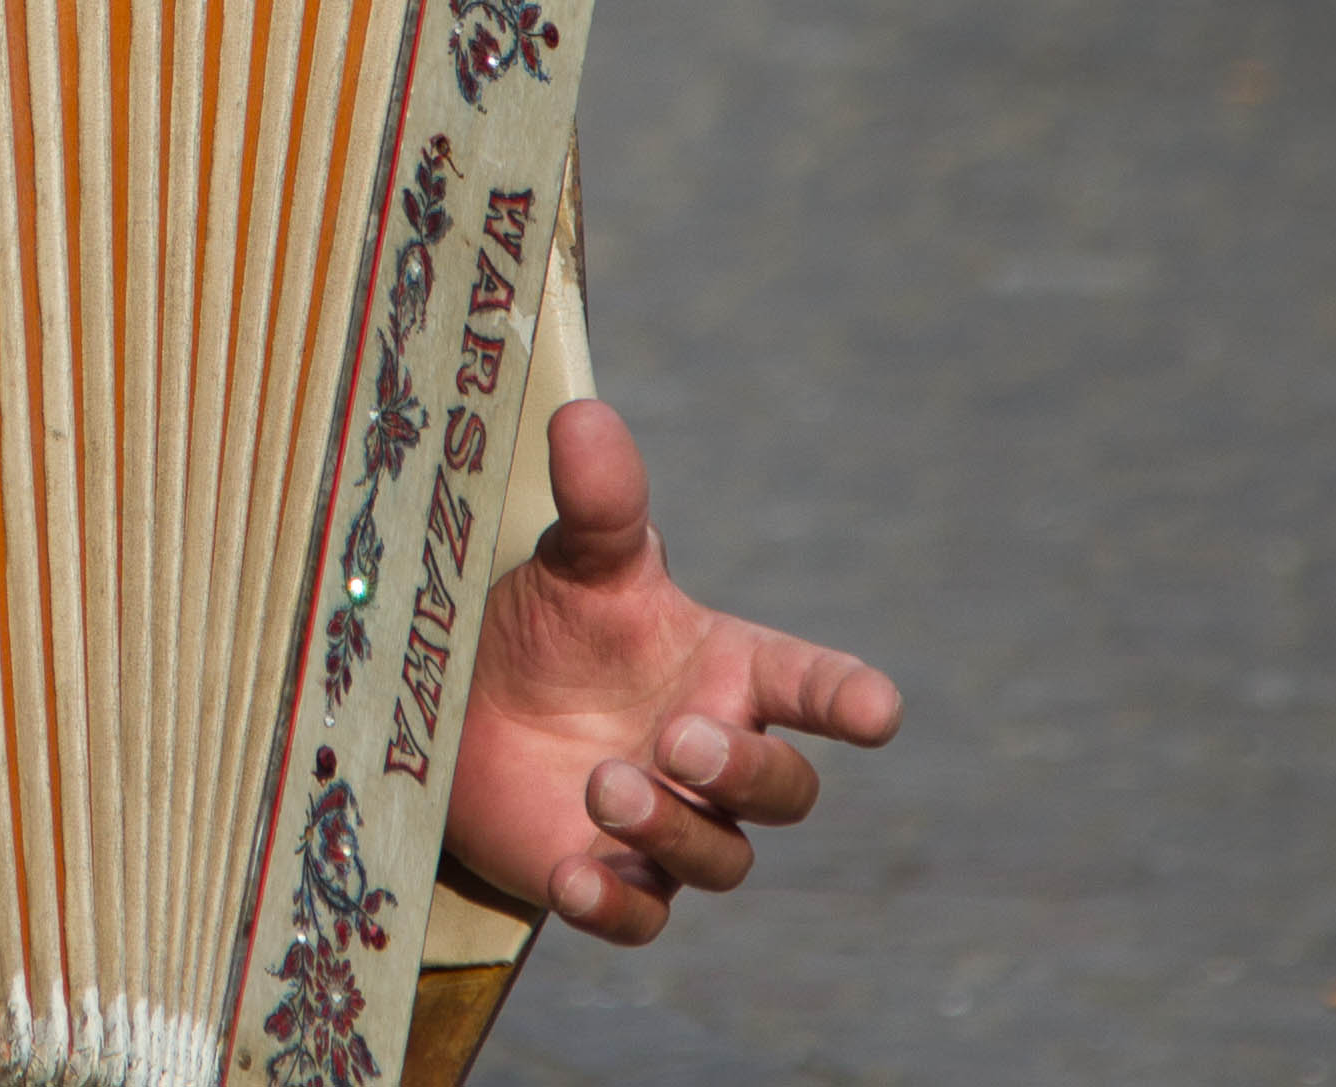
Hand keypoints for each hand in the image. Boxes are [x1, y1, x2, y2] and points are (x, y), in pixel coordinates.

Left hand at [445, 399, 902, 945]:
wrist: (458, 701)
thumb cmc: (544, 624)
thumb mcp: (570, 563)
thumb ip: (597, 504)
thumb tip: (584, 417)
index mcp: (727, 670)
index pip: (812, 685)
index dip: (848, 699)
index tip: (876, 710)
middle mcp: (713, 755)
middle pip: (781, 790)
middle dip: (744, 770)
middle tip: (679, 737)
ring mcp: (670, 827)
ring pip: (719, 858)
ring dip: (673, 827)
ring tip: (606, 784)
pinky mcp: (611, 881)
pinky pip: (641, 918)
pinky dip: (616, 904)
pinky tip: (576, 876)